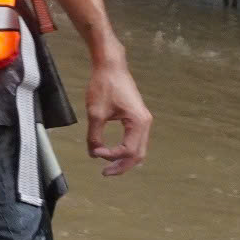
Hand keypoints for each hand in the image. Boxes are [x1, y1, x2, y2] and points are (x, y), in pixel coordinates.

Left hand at [82, 46, 151, 176]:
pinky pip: (135, 140)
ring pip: (138, 148)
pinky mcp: (138, 117)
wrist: (111, 65)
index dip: (110, 156)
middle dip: (121, 165)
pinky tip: (112, 153)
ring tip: (108, 167)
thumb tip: (93, 153)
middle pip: (138, 154)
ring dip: (124, 159)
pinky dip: (125, 149)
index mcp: (139, 122)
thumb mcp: (95, 113)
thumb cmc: (104, 85)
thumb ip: (94, 136)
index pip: (128, 150)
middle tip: (105, 173)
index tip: (95, 151)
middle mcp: (145, 123)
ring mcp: (143, 120)